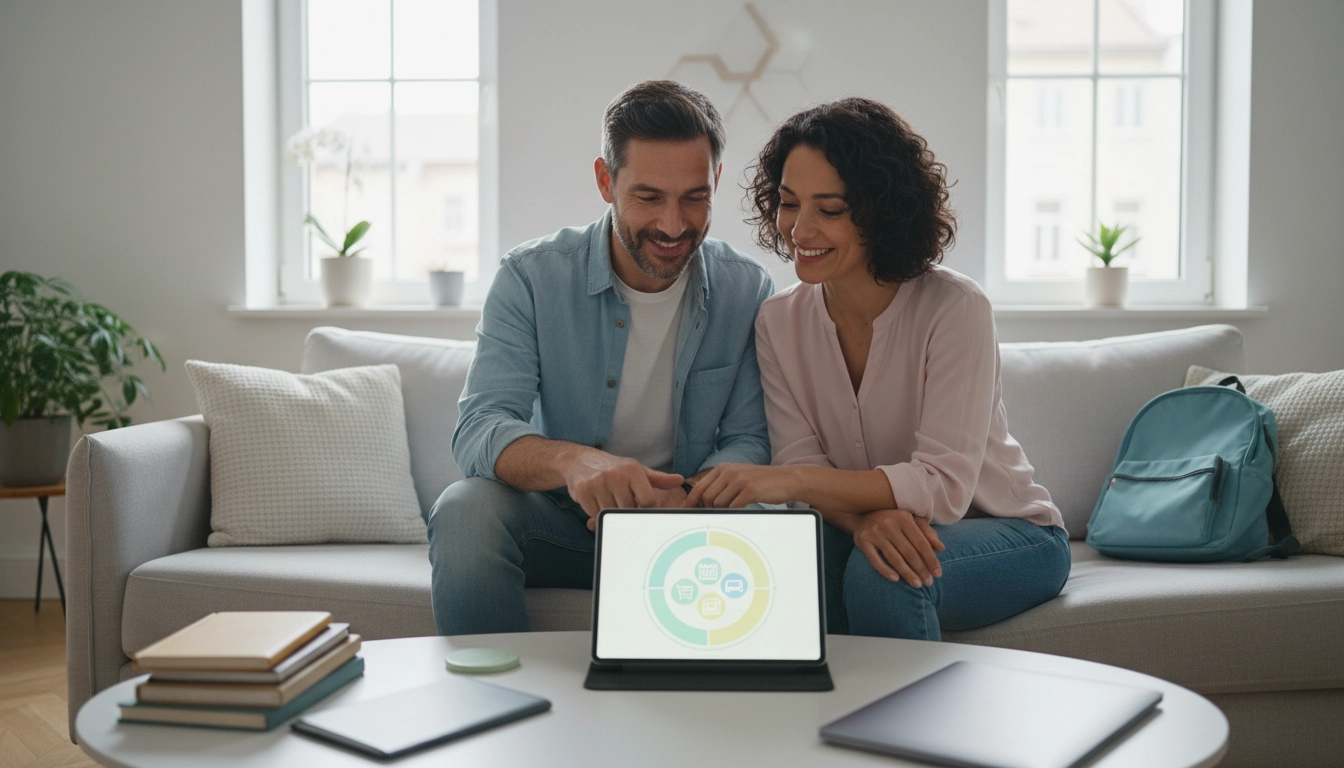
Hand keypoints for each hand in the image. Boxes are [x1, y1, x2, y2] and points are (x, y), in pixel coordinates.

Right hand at [562, 449, 683, 524]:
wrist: (578, 460)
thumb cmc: (611, 467)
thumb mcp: (636, 469)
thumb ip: (658, 479)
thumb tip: (679, 480)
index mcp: (633, 469)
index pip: (647, 501)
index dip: (643, 509)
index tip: (637, 508)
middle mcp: (616, 474)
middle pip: (629, 510)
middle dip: (625, 511)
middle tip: (618, 503)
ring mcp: (598, 482)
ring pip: (612, 514)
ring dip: (610, 513)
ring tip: (606, 500)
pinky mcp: (583, 491)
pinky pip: (595, 514)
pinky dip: (595, 512)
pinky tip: (594, 501)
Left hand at [684, 463, 795, 507]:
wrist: (786, 479)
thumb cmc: (761, 482)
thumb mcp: (738, 477)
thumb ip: (722, 485)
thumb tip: (703, 502)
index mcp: (723, 468)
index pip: (699, 487)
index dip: (691, 501)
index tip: (685, 512)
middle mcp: (729, 471)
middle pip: (706, 498)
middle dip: (708, 509)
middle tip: (716, 515)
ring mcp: (739, 480)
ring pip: (718, 504)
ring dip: (723, 511)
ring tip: (734, 510)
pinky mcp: (749, 490)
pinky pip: (732, 507)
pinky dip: (734, 512)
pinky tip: (741, 510)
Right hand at [850, 509, 945, 587]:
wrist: (861, 512)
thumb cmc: (892, 519)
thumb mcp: (910, 520)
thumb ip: (927, 532)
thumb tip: (941, 548)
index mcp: (904, 518)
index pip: (921, 543)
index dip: (931, 560)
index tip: (938, 574)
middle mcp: (889, 524)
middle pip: (909, 552)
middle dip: (921, 570)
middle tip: (928, 583)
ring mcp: (875, 533)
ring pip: (894, 558)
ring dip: (907, 574)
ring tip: (917, 585)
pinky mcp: (862, 541)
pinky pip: (875, 560)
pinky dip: (885, 571)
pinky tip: (896, 579)